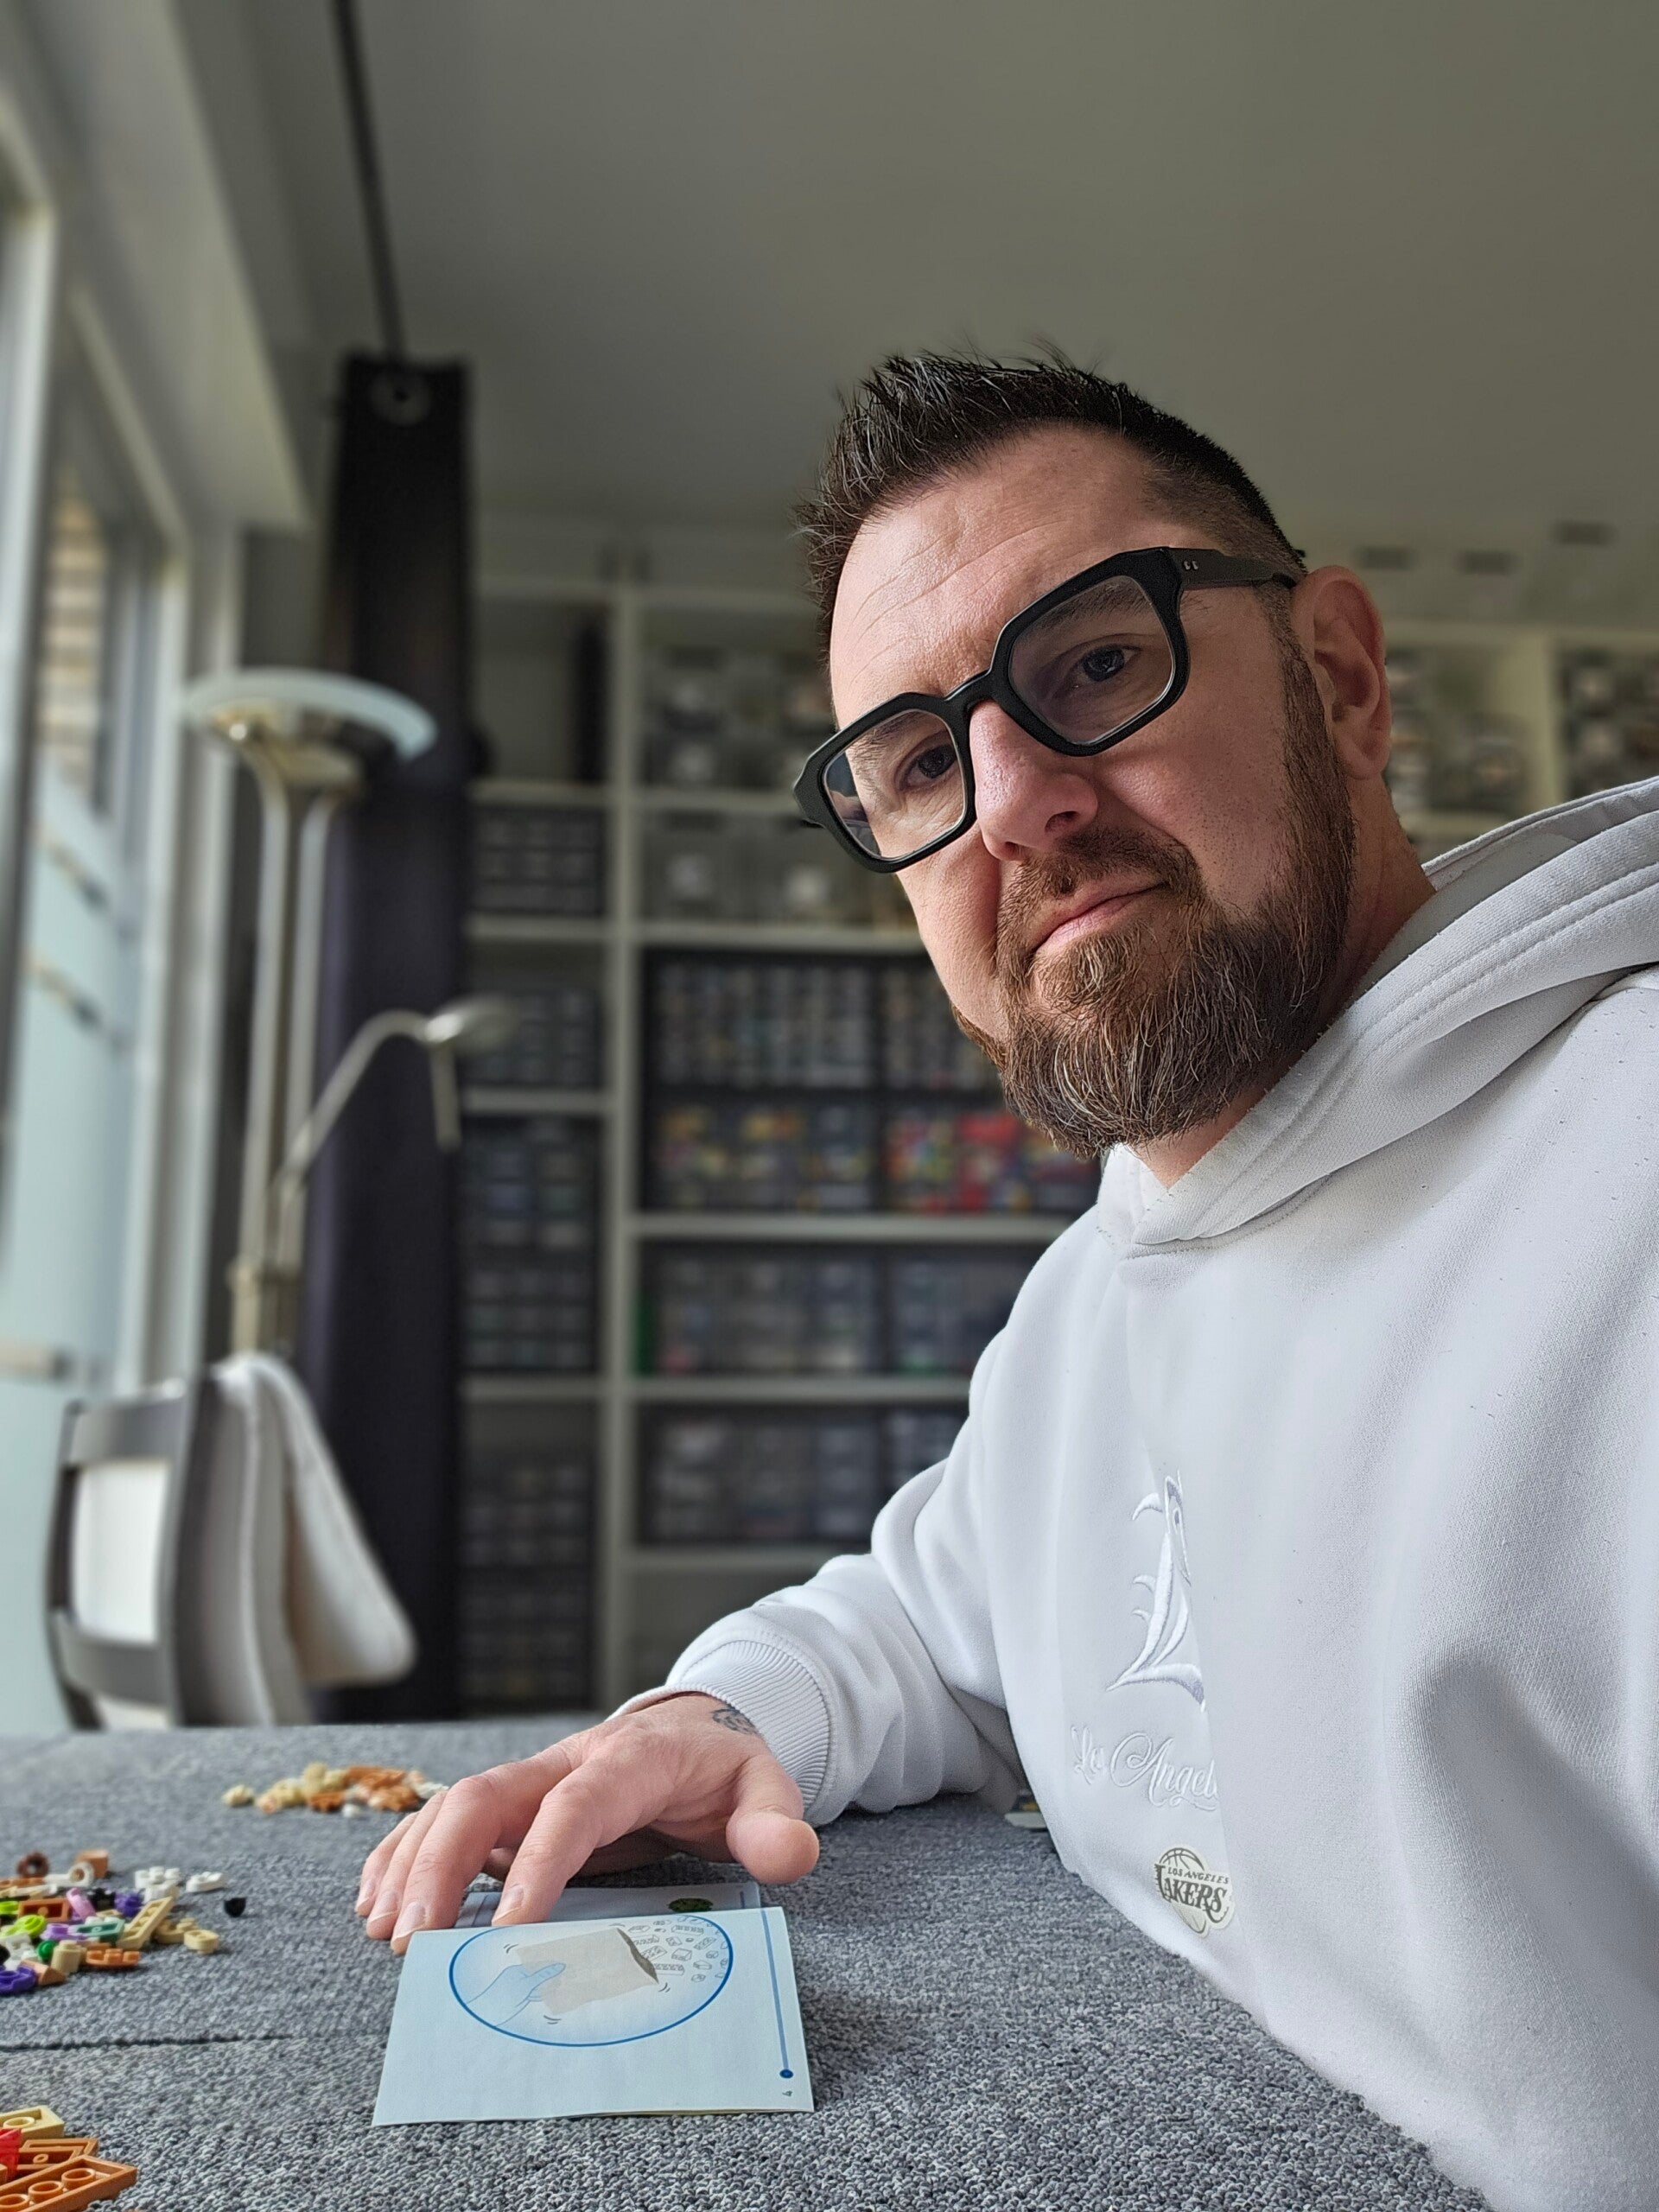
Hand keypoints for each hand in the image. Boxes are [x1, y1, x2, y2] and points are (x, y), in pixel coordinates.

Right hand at [354, 1695, 819, 1952]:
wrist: (698, 1728)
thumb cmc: (724, 1767)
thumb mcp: (765, 1787)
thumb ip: (775, 1822)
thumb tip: (788, 1855)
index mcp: (628, 1761)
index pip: (576, 1806)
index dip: (541, 1861)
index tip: (514, 1928)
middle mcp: (565, 1762)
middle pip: (486, 1796)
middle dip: (442, 1864)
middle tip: (415, 1943)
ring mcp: (531, 1779)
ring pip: (453, 1805)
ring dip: (412, 1865)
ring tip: (386, 1935)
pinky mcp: (512, 1801)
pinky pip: (441, 1817)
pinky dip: (402, 1854)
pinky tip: (375, 1900)